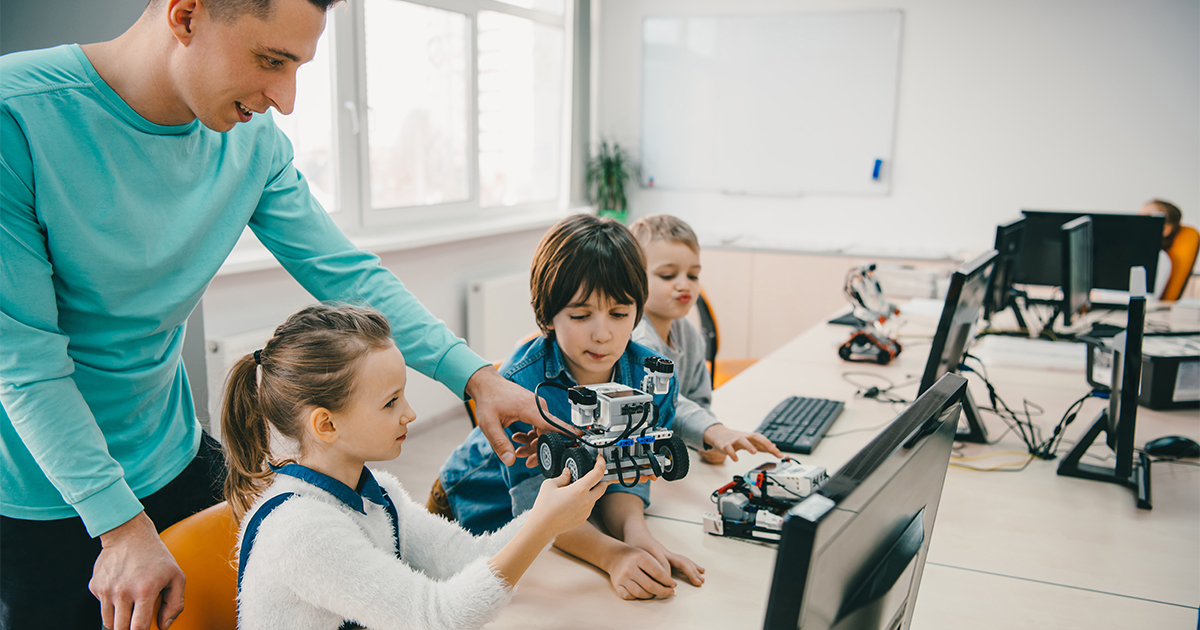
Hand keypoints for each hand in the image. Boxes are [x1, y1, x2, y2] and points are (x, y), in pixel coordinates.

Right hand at [90, 512, 184, 629]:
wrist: (128, 534)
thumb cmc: (155, 555)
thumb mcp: (176, 575)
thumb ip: (175, 603)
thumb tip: (164, 626)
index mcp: (144, 590)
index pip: (138, 628)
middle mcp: (122, 592)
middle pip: (120, 629)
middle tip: (137, 622)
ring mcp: (106, 589)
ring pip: (108, 622)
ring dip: (119, 621)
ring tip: (130, 609)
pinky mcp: (95, 586)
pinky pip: (101, 607)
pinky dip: (110, 606)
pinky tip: (120, 592)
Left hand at [465, 366, 574, 466]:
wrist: (486, 384)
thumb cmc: (488, 400)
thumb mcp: (489, 425)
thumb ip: (500, 444)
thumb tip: (509, 461)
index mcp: (531, 408)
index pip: (554, 423)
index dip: (568, 433)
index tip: (580, 439)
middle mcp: (538, 407)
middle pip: (548, 433)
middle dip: (539, 450)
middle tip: (527, 461)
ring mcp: (537, 408)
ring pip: (543, 432)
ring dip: (532, 444)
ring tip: (517, 451)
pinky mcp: (534, 410)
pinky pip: (539, 427)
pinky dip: (531, 437)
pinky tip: (518, 440)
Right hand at [529, 455, 611, 536]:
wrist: (542, 527)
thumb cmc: (544, 506)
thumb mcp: (549, 485)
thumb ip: (562, 476)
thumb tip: (568, 472)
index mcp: (580, 489)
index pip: (598, 473)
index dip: (601, 463)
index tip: (600, 459)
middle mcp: (587, 501)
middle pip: (603, 487)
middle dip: (601, 479)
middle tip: (592, 475)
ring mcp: (586, 511)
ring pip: (595, 498)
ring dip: (590, 492)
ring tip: (575, 490)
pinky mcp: (583, 519)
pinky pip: (588, 507)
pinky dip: (584, 502)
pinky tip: (572, 502)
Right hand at [604, 543, 679, 599]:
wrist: (615, 555)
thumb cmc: (636, 556)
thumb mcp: (648, 555)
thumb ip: (659, 567)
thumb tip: (670, 584)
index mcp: (640, 557)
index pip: (657, 572)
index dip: (667, 581)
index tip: (673, 585)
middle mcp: (630, 567)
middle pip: (650, 585)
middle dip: (663, 591)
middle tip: (670, 592)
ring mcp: (622, 577)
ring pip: (639, 593)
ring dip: (650, 595)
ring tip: (655, 592)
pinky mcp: (616, 585)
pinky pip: (628, 596)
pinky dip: (637, 597)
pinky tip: (642, 593)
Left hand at [624, 531, 705, 587]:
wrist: (637, 532)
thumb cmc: (635, 543)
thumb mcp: (636, 552)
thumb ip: (645, 563)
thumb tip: (656, 577)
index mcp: (656, 550)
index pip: (664, 564)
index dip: (666, 576)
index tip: (670, 585)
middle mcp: (665, 551)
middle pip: (681, 561)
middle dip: (690, 572)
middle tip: (698, 582)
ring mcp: (668, 553)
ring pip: (684, 561)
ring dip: (693, 570)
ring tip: (701, 578)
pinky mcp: (669, 555)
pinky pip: (683, 561)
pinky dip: (692, 566)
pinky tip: (699, 570)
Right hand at [700, 424, 783, 463]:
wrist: (719, 435)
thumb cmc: (736, 439)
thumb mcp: (750, 442)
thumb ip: (762, 446)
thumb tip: (775, 448)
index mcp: (751, 438)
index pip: (764, 440)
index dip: (772, 447)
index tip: (780, 454)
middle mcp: (744, 438)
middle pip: (755, 437)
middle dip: (764, 442)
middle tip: (772, 449)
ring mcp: (734, 441)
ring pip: (742, 441)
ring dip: (749, 446)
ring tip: (754, 452)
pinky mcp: (725, 445)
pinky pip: (729, 449)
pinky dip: (732, 454)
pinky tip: (736, 459)